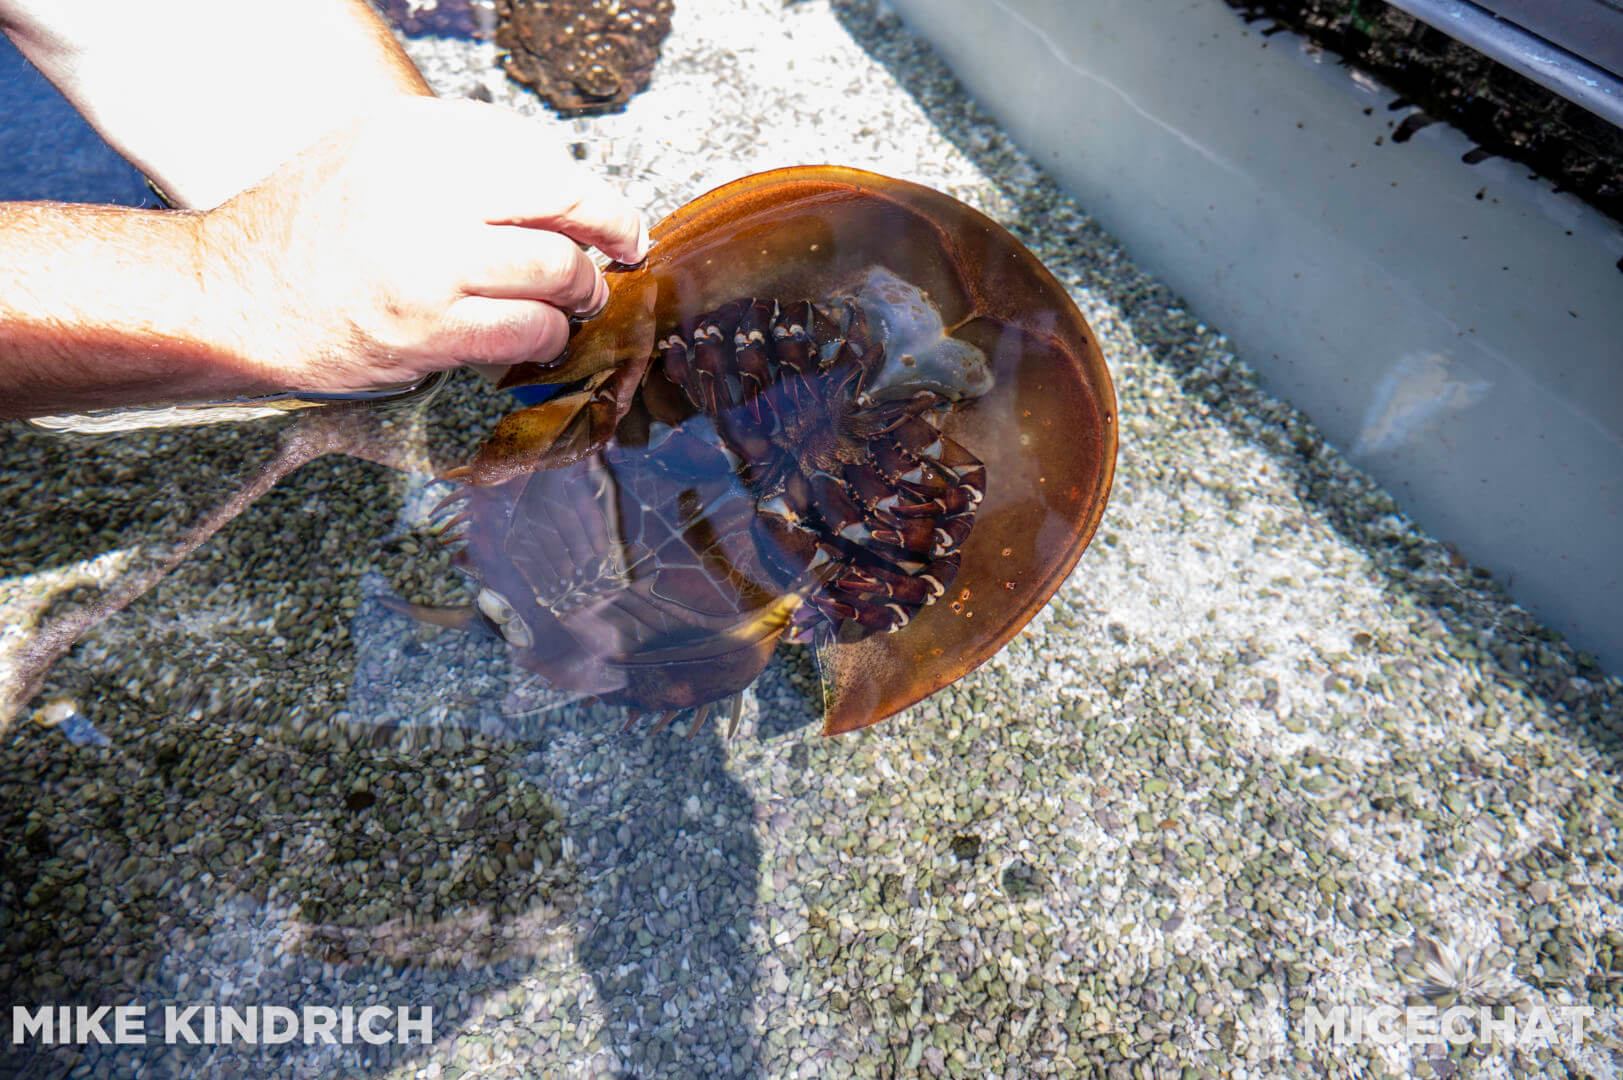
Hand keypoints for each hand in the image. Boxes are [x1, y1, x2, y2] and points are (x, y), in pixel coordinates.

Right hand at [199, 96, 648, 392]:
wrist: (231, 298)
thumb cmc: (306, 232)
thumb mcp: (370, 156)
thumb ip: (454, 160)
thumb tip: (553, 187)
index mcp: (413, 137)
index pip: (538, 153)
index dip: (588, 191)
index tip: (607, 213)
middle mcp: (424, 189)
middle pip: (563, 204)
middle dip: (609, 233)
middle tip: (620, 253)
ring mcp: (428, 263)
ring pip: (558, 272)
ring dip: (582, 292)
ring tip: (577, 299)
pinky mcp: (429, 330)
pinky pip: (530, 330)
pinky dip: (549, 336)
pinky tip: (540, 336)